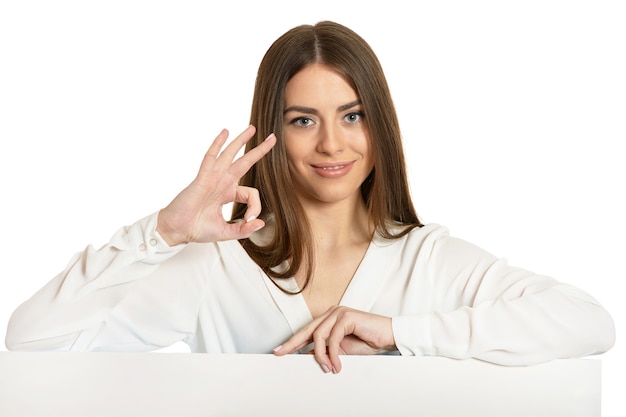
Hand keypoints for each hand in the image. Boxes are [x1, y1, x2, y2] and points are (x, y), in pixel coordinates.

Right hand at [157, 125, 275, 245]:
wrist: (178, 230)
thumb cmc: (196, 229)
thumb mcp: (226, 232)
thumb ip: (244, 229)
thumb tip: (260, 223)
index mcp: (228, 194)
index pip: (251, 193)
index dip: (255, 207)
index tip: (249, 220)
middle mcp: (222, 183)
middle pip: (245, 162)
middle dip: (259, 150)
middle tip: (272, 138)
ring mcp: (213, 178)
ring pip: (230, 155)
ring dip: (241, 140)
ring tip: (252, 128)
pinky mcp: (203, 178)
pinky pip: (211, 157)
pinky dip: (218, 144)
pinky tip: (225, 132)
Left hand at [273, 306, 395, 373]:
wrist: (388, 336)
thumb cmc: (368, 342)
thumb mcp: (342, 350)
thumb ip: (326, 351)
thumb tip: (308, 358)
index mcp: (329, 319)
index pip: (307, 331)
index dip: (293, 341)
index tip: (280, 351)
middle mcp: (331, 313)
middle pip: (307, 329)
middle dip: (292, 343)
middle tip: (281, 353)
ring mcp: (338, 312)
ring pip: (319, 335)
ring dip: (321, 355)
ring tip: (328, 368)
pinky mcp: (346, 317)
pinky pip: (333, 338)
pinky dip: (333, 354)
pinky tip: (337, 365)